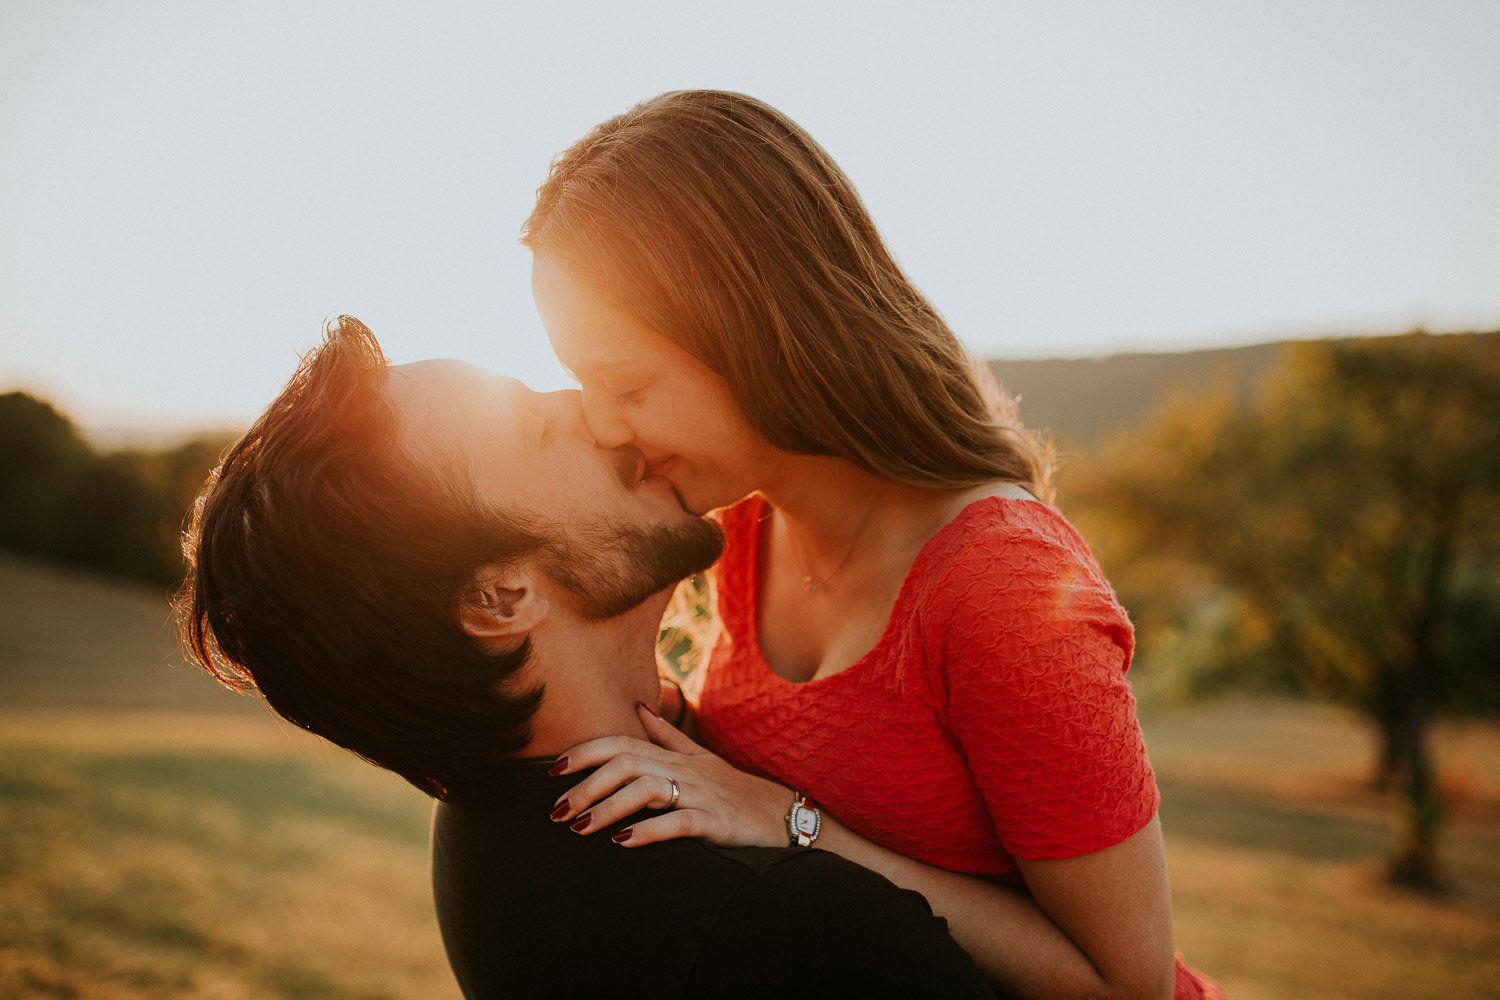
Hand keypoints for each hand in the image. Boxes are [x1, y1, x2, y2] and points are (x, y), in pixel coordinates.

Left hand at [549, 703, 791, 848]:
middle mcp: (685, 769)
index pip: (623, 742)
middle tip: (556, 811)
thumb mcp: (702, 759)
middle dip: (587, 784)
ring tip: (580, 828)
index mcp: (676, 756)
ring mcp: (702, 794)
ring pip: (647, 789)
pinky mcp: (716, 821)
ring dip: (608, 808)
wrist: (785, 817)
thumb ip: (668, 736)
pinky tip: (623, 843)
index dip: (587, 751)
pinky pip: (678, 822)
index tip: (553, 769)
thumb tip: (639, 708)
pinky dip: (648, 831)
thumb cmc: (738, 791)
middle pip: (627, 763)